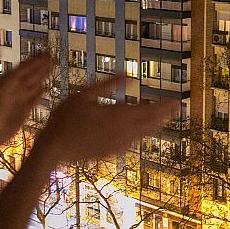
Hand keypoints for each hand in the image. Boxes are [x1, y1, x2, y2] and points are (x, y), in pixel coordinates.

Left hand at [0, 49, 51, 160]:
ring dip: (43, 76)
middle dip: (41, 66)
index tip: (46, 53)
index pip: (24, 67)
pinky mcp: (24, 112)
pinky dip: (39, 94)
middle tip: (53, 57)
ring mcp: (20, 100)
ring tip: (53, 68)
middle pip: (31, 75)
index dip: (35, 60)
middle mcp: (15, 89)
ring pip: (34, 85)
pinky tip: (44, 88)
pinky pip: (33, 100)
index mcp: (8, 80)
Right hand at [37, 77, 174, 162]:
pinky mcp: (111, 152)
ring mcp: (117, 144)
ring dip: (154, 125)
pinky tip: (141, 132)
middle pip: (150, 123)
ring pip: (143, 134)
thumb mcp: (85, 94)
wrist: (54, 149)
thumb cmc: (65, 118)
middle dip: (164, 115)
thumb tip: (129, 75)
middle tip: (175, 107)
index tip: (176, 101)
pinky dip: (140, 135)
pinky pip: (132, 143)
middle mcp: (121, 131)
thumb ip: (109, 84)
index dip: (164, 106)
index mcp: (117, 115)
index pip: (148, 111)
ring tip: (162, 117)